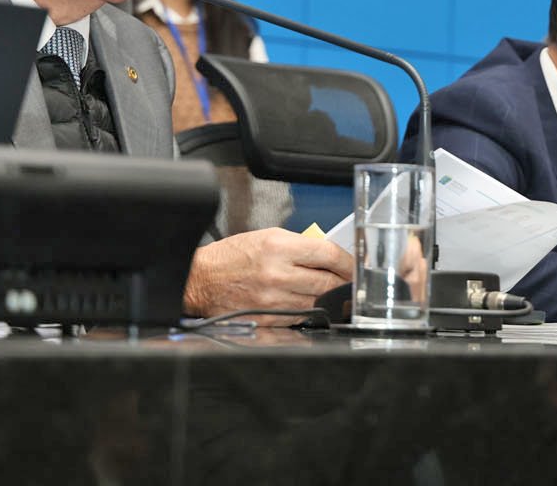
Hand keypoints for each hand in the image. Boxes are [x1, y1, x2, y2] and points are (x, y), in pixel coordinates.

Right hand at [184, 228, 353, 324]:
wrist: (200, 280)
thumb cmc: (231, 257)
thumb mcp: (267, 238)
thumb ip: (299, 246)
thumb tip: (329, 258)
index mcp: (278, 247)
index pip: (328, 254)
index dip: (348, 262)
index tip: (355, 266)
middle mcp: (277, 274)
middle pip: (327, 282)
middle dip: (343, 283)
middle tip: (350, 283)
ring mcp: (273, 300)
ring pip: (317, 303)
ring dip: (328, 299)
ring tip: (330, 293)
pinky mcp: (267, 319)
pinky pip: (300, 318)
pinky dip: (308, 311)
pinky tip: (306, 304)